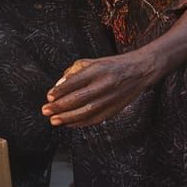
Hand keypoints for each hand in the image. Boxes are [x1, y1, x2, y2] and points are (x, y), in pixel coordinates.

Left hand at [41, 50, 160, 127]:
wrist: (140, 70)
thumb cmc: (112, 65)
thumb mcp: (92, 62)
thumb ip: (74, 72)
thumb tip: (58, 86)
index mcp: (98, 70)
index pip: (76, 81)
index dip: (61, 90)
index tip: (49, 96)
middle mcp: (104, 84)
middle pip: (79, 98)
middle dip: (60, 106)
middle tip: (45, 110)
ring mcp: (110, 98)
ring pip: (86, 111)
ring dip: (68, 118)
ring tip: (54, 120)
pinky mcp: (115, 109)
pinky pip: (95, 119)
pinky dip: (81, 123)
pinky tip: (69, 124)